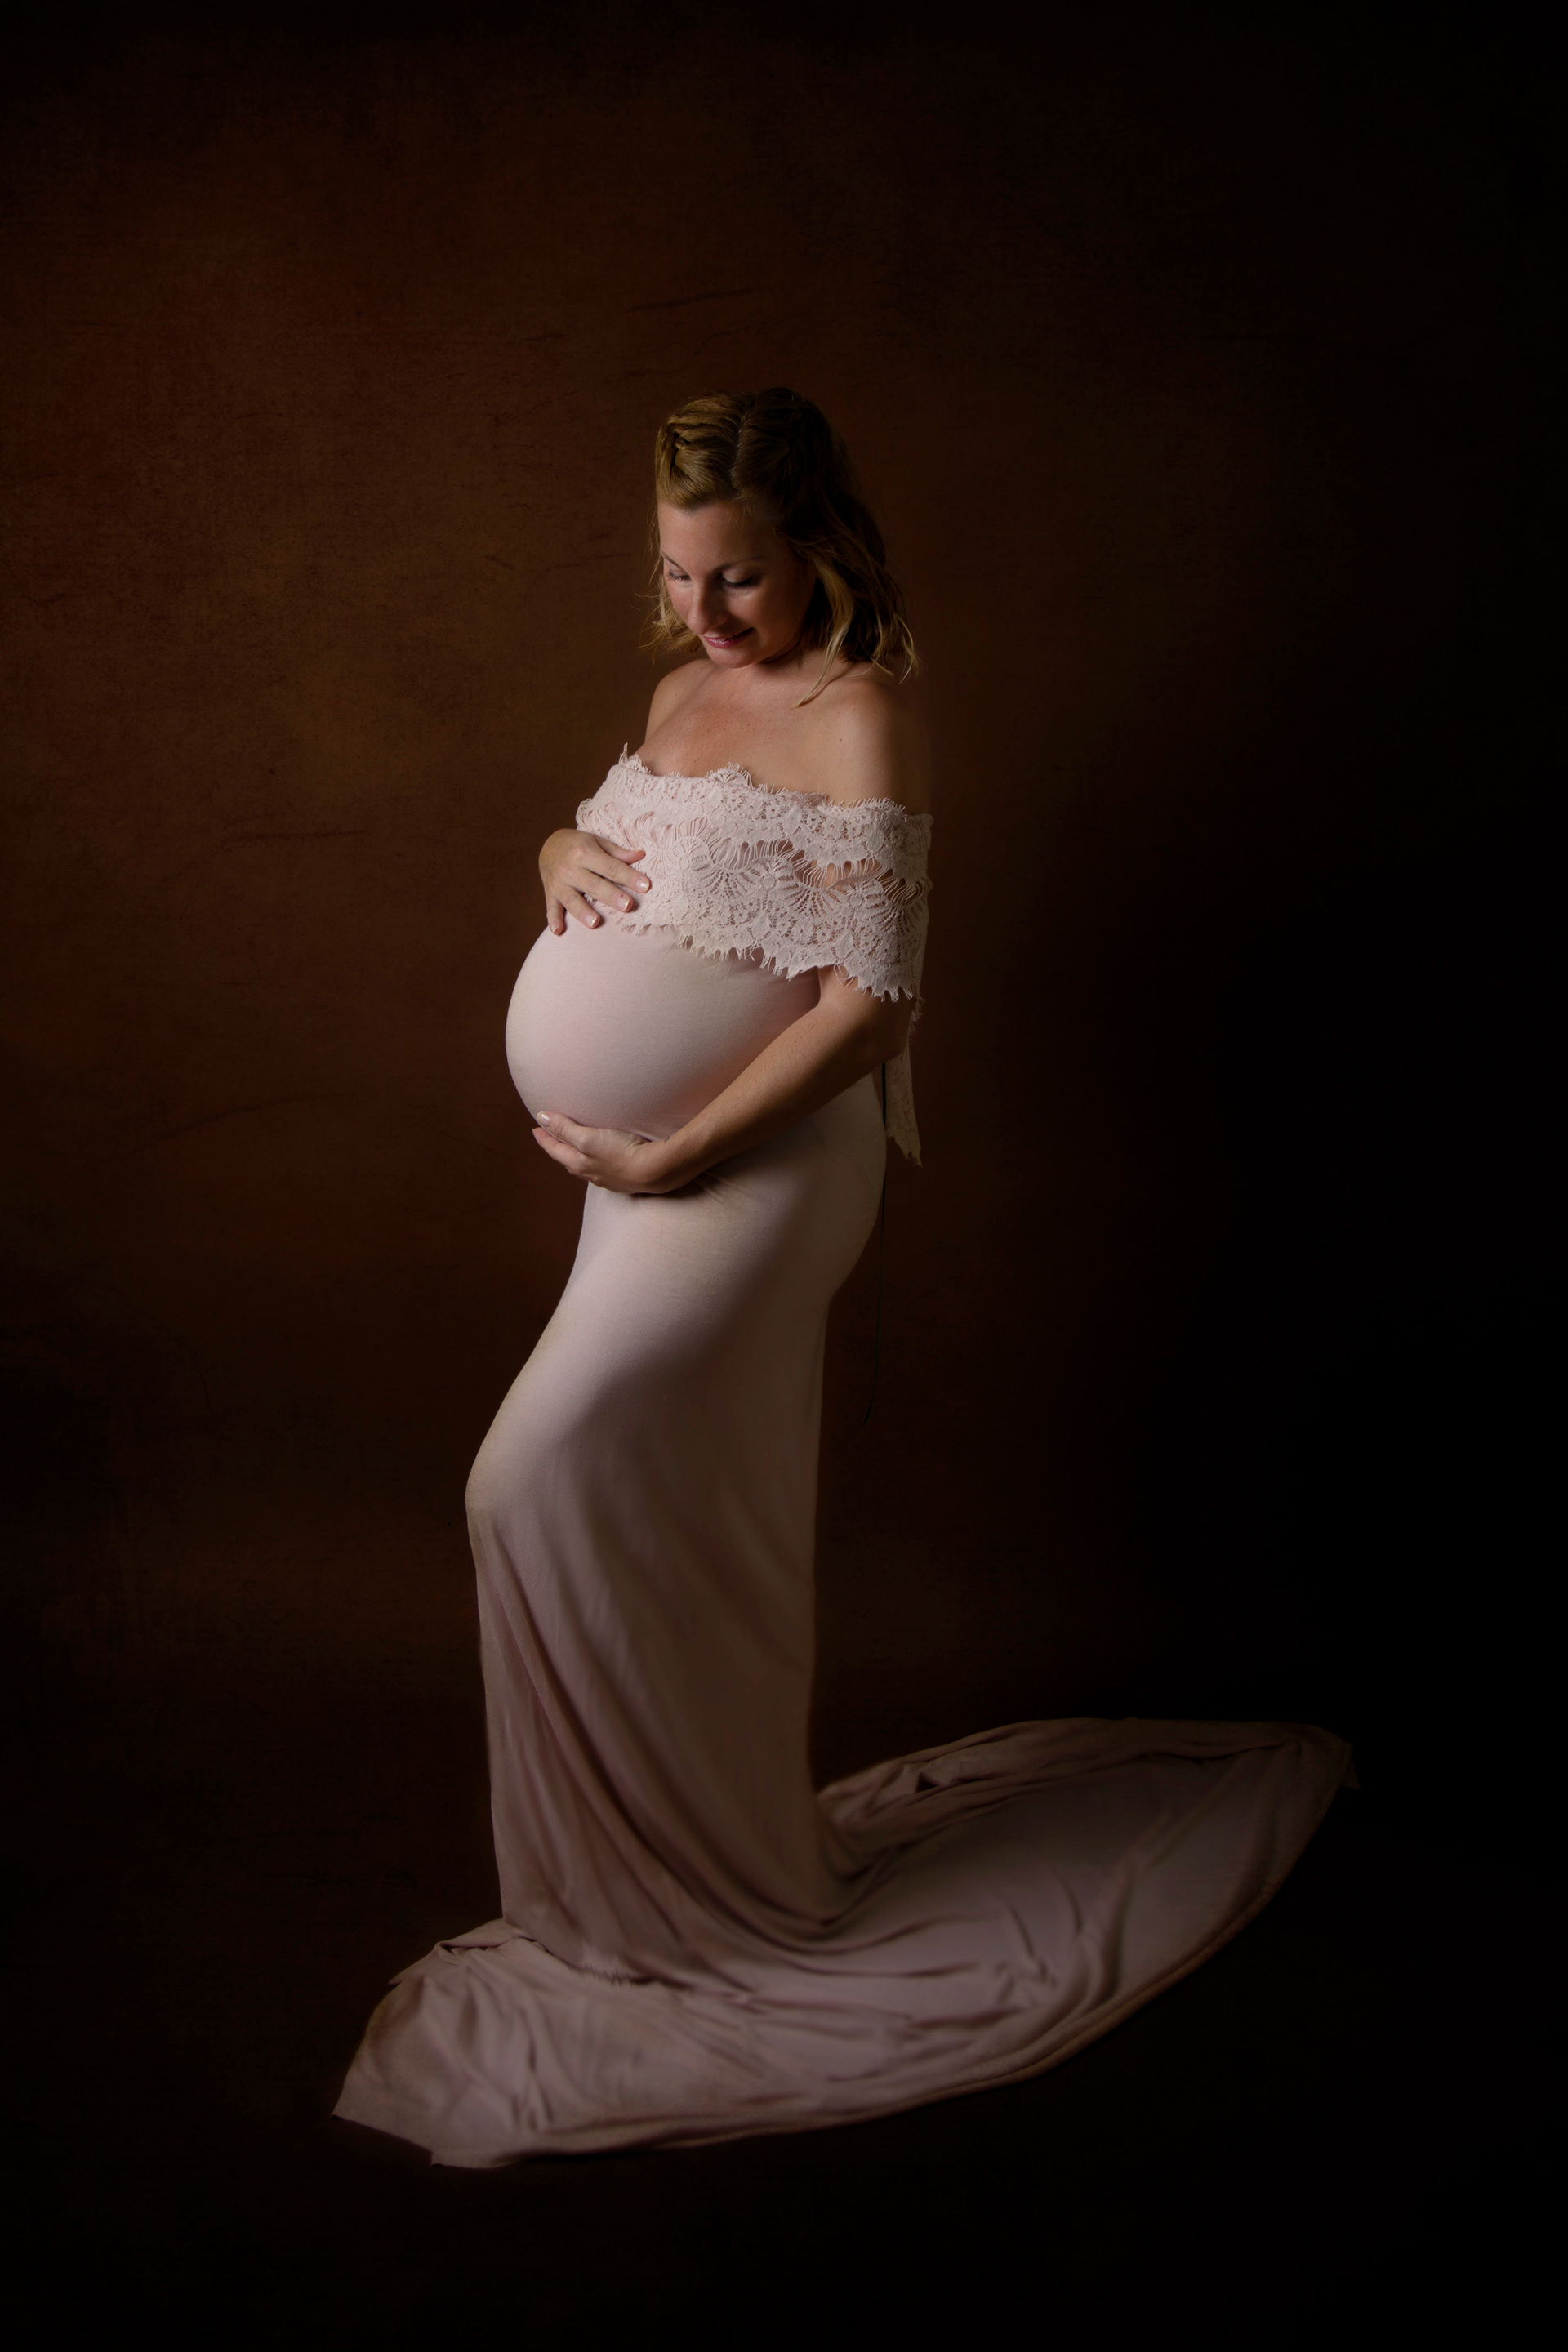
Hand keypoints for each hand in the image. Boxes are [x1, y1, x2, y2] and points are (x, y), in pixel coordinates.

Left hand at [531, 1113, 682, 1193]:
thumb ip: (565, 1129)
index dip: (544, 1138)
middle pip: (568, 1159)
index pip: (555, 1150)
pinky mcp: (625, 1177)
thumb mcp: (588, 1138)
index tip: (535, 1128)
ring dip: (576, 1154)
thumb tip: (541, 1118)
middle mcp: (591, 1174)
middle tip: (551, 1136)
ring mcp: (608, 1178)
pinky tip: (603, 1156)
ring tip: (574, 1146)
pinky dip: (595, 1160)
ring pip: (585, 1165)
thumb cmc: (622, 1152)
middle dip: (558, 1147)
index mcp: (579, 1164)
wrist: (655, 1170)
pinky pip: (603, 1168)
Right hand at [540, 828, 650, 932]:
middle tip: (627, 905)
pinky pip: (551, 908)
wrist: (548, 845)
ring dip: (583, 912)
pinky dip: (553, 920)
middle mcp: (570, 868)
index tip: (645, 886)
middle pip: (593, 885)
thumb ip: (617, 853)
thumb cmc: (578, 844)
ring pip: (572, 900)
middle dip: (610, 895)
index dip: (628, 876)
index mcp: (584, 852)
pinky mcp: (550, 894)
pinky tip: (557, 931)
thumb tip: (641, 856)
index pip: (610, 867)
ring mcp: (559, 883)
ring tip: (595, 922)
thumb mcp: (596, 841)